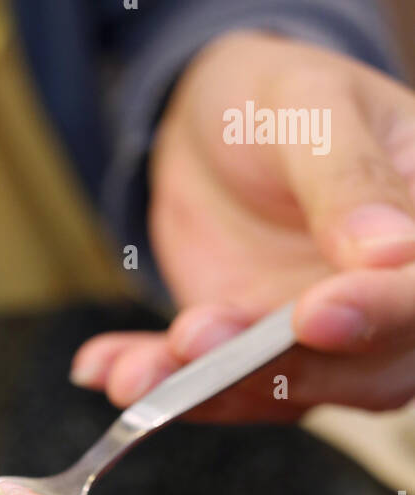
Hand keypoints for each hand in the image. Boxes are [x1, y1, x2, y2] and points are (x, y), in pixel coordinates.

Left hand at [71, 32, 414, 419]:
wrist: (211, 128)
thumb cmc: (276, 100)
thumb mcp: (310, 111)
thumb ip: (348, 180)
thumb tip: (390, 251)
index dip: (380, 314)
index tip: (314, 315)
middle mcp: (387, 302)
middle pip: (367, 371)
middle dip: (277, 368)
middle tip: (199, 337)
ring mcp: (323, 343)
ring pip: (284, 394)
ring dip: (205, 389)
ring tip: (137, 371)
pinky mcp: (255, 364)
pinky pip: (213, 391)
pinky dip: (159, 385)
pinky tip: (108, 370)